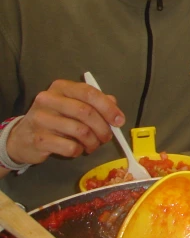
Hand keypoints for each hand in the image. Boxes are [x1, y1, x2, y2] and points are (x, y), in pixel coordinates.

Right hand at [5, 79, 124, 165]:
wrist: (21, 137)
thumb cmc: (54, 119)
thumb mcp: (72, 105)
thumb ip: (93, 102)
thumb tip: (114, 104)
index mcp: (61, 87)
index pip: (89, 93)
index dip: (108, 107)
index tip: (119, 120)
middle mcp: (48, 99)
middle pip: (86, 112)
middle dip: (103, 127)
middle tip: (107, 137)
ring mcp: (41, 119)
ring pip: (80, 131)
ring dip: (93, 141)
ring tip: (93, 145)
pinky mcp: (39, 139)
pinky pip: (70, 147)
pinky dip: (79, 150)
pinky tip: (77, 149)